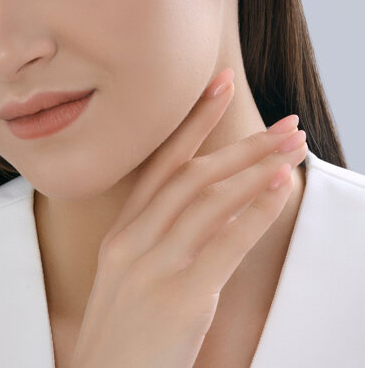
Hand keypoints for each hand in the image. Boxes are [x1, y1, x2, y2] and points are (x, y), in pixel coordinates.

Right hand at [70, 68, 307, 367]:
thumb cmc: (124, 329)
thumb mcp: (131, 272)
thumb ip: (162, 234)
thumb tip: (214, 201)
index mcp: (122, 231)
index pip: (161, 163)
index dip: (192, 121)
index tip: (220, 86)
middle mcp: (133, 240)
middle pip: (193, 174)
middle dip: (242, 144)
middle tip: (284, 124)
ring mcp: (154, 267)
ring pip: (210, 200)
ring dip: (256, 168)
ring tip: (292, 148)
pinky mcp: (180, 298)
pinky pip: (225, 244)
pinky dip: (256, 212)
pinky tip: (280, 189)